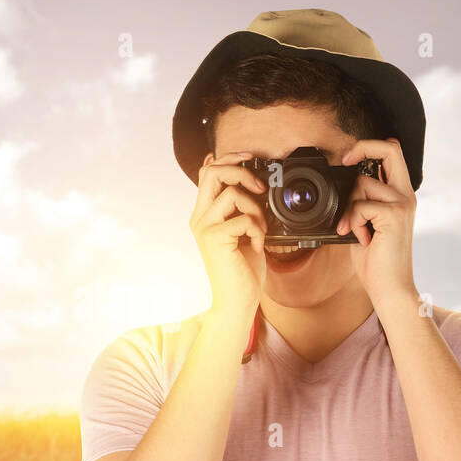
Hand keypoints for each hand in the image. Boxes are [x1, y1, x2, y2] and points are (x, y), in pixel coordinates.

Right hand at [191, 151, 267, 319]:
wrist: (238, 301)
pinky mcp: (214, 239)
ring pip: (232, 194)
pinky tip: (257, 245)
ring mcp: (204, 228)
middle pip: (213, 172)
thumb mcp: (244, 232)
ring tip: (260, 229)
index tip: (251, 159)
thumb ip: (242, 208)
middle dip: (241, 171)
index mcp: (204, 214)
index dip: (229, 159)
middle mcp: (199, 218)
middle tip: (260, 187)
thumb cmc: (243, 269)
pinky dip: (259, 230)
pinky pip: (243, 218)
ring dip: (256, 209)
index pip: (208, 171)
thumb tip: (253, 182)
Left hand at [337, 137, 417, 307]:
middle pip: (389, 150)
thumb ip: (361, 203)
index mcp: (401, 195)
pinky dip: (352, 222)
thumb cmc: (376, 260)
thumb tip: (342, 186)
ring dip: (348, 207)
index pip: (393, 154)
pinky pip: (360, 205)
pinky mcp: (393, 215)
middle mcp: (406, 196)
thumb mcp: (365, 224)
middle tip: (345, 161)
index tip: (349, 158)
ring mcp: (402, 204)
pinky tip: (362, 239)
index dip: (370, 147)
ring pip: (362, 184)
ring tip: (353, 229)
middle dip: (362, 148)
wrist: (389, 287)